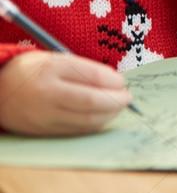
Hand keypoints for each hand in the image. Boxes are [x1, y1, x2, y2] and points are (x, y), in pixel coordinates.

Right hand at [0, 51, 130, 135]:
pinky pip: (75, 131)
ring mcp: (43, 115)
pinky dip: (94, 125)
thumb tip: (116, 83)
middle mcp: (46, 93)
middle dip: (115, 101)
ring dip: (108, 115)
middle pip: (91, 102)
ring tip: (117, 108)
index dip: (113, 81)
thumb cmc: (34, 71)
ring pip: (86, 120)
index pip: (91, 76)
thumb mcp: (57, 60)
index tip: (123, 82)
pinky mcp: (42, 131)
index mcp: (50, 69)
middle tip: (127, 98)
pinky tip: (102, 117)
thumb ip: (85, 70)